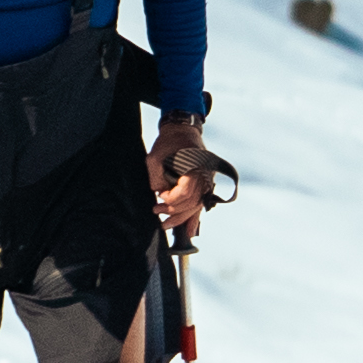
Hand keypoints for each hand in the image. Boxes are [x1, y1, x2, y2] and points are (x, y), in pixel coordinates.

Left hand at [146, 115, 209, 234]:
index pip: (185, 193)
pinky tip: (191, 232)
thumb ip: (156, 176)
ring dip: (182, 218)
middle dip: (173, 211)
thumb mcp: (155, 156)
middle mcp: (205, 177)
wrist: (183, 130)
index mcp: (196, 168)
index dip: (171, 199)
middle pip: (191, 203)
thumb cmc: (170, 141)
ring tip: (166, 225)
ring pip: (196, 206)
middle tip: (157, 212)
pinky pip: (200, 203)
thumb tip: (159, 193)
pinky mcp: (204, 184)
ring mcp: (207, 181)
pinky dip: (194, 218)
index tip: (160, 197)